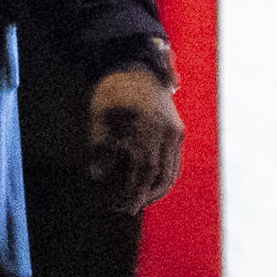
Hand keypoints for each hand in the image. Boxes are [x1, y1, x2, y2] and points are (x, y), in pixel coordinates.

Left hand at [87, 63, 182, 213]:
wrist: (135, 67)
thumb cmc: (112, 93)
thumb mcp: (99, 118)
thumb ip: (100, 148)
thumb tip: (98, 176)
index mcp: (147, 128)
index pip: (145, 170)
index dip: (136, 193)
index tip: (124, 208)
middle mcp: (166, 130)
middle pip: (162, 174)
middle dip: (147, 196)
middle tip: (130, 209)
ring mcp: (175, 130)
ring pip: (172, 170)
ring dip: (158, 189)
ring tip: (142, 201)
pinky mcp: (177, 129)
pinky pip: (175, 160)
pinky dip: (166, 176)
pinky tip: (152, 184)